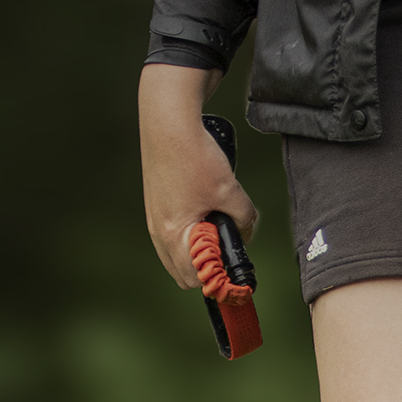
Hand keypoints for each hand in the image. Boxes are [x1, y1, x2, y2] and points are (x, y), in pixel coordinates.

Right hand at [139, 63, 259, 289]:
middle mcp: (159, 233)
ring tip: (217, 227)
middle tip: (227, 247)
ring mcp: (155, 220)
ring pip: (178, 254)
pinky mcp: (156, 206)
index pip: (196, 279)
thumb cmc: (193, 155)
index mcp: (174, 236)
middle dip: (208, 267)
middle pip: (185, 273)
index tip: (235, 272)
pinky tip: (204, 211)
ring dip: (198, 250)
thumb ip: (244, 218)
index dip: (218, 279)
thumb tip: (246, 232)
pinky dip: (189, 233)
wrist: (168, 121)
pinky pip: (173, 235)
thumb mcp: (230, 191)